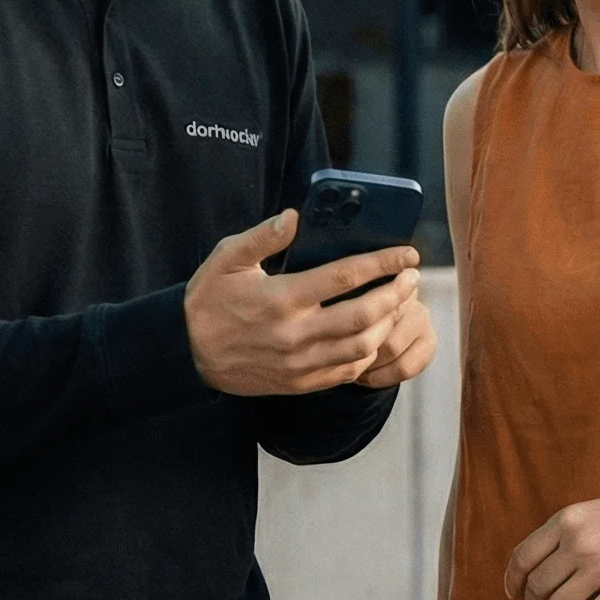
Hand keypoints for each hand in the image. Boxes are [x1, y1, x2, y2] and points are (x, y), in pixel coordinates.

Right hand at [185, 211, 422, 398]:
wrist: (188, 354)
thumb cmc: (209, 299)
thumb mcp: (226, 259)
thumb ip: (262, 236)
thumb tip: (295, 216)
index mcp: (280, 298)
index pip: (344, 276)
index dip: (381, 263)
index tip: (406, 253)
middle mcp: (294, 333)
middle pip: (363, 314)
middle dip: (396, 293)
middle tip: (412, 277)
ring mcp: (299, 363)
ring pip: (361, 347)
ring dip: (388, 324)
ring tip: (399, 304)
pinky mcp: (300, 383)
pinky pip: (347, 372)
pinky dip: (369, 353)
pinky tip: (376, 334)